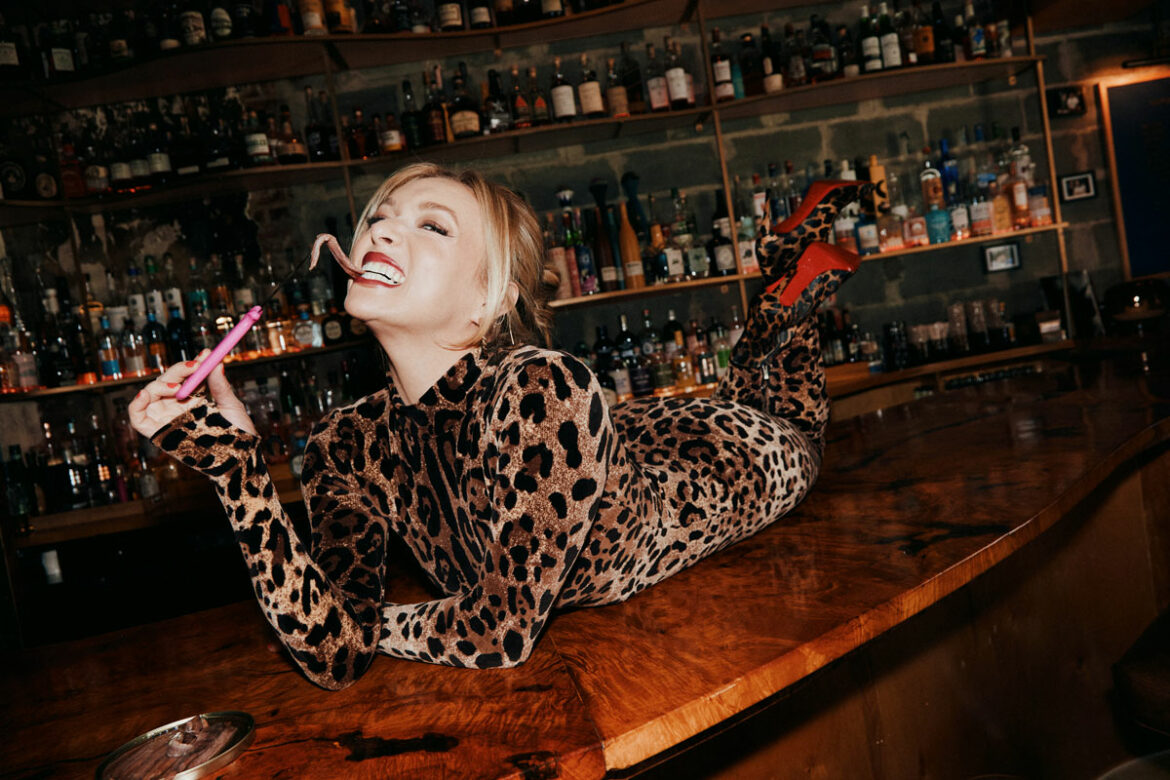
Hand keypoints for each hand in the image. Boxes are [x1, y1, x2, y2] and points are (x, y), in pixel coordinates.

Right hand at [128, 350, 257, 438]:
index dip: (191, 364)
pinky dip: (135, 404)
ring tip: (177, 387)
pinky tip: (145, 394)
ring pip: (150, 394)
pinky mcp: (157, 432)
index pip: (185, 375)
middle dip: (177, 371)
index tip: (204, 356)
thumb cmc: (237, 433)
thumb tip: (216, 360)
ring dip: (159, 385)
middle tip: (194, 367)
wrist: (238, 458)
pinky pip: (137, 417)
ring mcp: (166, 418)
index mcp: (195, 397)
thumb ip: (220, 384)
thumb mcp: (230, 405)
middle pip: (166, 381)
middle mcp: (178, 405)